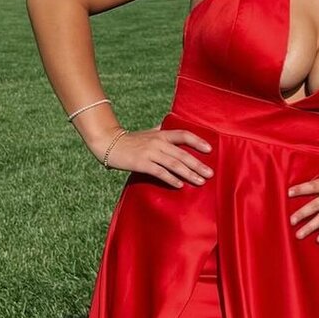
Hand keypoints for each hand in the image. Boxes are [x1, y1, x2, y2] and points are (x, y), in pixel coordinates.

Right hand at [92, 127, 212, 186]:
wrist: (108, 143)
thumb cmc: (131, 140)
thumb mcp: (149, 133)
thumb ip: (163, 132)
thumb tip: (178, 132)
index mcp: (162, 134)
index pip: (184, 135)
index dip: (198, 141)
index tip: (210, 149)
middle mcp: (158, 142)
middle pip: (182, 154)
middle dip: (198, 164)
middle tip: (210, 174)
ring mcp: (150, 152)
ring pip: (174, 164)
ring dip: (188, 174)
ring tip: (200, 181)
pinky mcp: (141, 163)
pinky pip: (159, 172)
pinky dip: (171, 179)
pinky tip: (180, 185)